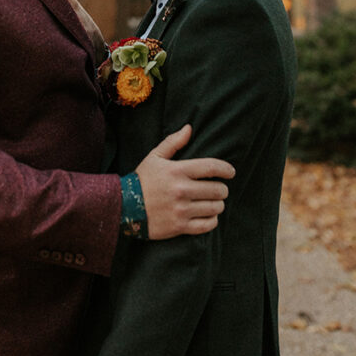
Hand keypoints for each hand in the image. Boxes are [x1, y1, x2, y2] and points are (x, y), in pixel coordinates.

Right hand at [135, 124, 234, 239]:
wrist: (124, 207)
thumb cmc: (142, 180)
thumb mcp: (155, 156)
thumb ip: (173, 142)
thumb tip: (189, 128)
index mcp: (177, 171)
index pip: (211, 167)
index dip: (226, 169)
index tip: (231, 172)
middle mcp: (181, 190)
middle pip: (217, 189)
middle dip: (222, 189)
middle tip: (220, 189)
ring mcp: (181, 209)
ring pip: (215, 208)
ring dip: (218, 204)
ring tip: (214, 202)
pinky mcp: (180, 226)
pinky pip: (207, 225)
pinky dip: (212, 220)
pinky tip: (208, 215)